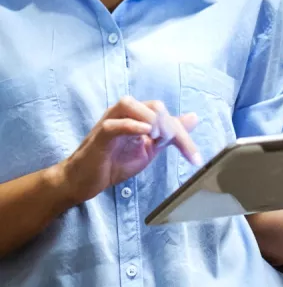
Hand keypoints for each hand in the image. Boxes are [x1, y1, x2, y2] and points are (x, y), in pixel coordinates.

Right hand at [58, 97, 200, 205]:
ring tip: (158, 138)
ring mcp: (110, 121)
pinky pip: (114, 124)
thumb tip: (194, 117)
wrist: (84, 181)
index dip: (183, 135)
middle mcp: (124, 113)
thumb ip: (169, 134)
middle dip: (171, 127)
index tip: (195, 158)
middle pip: (155, 106)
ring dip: (151, 120)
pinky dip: (131, 126)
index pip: (166, 115)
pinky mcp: (100, 135)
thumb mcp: (149, 149)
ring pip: (131, 105)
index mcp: (138, 115)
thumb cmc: (114, 163)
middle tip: (174, 146)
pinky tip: (146, 134)